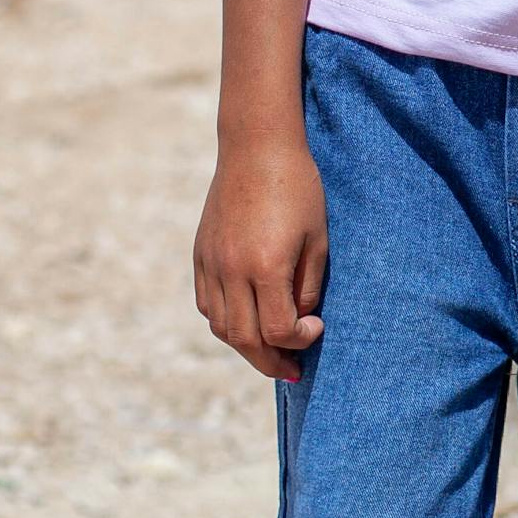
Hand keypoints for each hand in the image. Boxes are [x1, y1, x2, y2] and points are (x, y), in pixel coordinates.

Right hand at [193, 138, 327, 381]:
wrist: (256, 147)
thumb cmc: (298, 189)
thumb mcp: (317, 239)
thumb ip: (307, 286)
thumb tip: (300, 321)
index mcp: (265, 265)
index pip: (277, 330)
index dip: (299, 340)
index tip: (317, 328)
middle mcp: (231, 269)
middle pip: (244, 339)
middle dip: (270, 362)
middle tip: (292, 370)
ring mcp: (211, 262)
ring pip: (221, 327)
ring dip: (245, 346)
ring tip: (270, 351)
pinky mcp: (200, 254)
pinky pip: (207, 304)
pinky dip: (226, 322)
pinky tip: (247, 320)